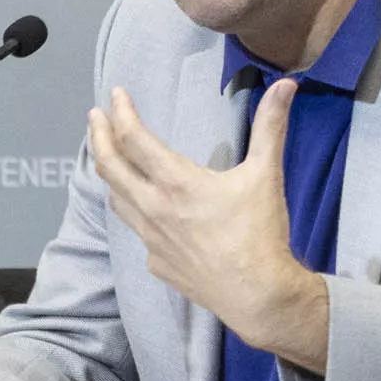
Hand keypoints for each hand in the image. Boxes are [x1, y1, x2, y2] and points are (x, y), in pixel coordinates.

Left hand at [89, 80, 330, 370]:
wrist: (258, 296)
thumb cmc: (260, 234)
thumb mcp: (266, 175)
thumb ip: (270, 126)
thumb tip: (286, 84)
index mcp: (176, 183)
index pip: (133, 138)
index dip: (121, 112)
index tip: (115, 94)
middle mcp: (154, 208)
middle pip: (110, 166)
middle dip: (99, 136)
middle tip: (95, 116)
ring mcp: (151, 239)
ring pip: (117, 199)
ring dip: (110, 174)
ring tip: (109, 157)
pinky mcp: (156, 263)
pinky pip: (138, 231)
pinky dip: (135, 212)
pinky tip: (144, 209)